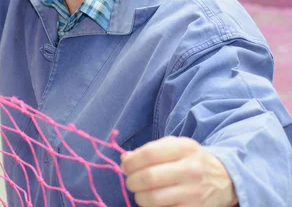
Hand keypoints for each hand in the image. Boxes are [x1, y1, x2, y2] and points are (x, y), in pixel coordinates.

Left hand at [120, 136, 237, 206]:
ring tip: (141, 193)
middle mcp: (191, 170)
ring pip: (152, 199)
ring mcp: (194, 193)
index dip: (131, 162)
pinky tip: (155, 201)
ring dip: (139, 197)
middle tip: (131, 181)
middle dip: (132, 181)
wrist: (224, 179)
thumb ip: (149, 150)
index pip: (148, 154)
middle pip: (148, 178)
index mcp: (185, 148)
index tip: (126, 166)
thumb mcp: (174, 147)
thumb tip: (125, 159)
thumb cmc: (191, 160)